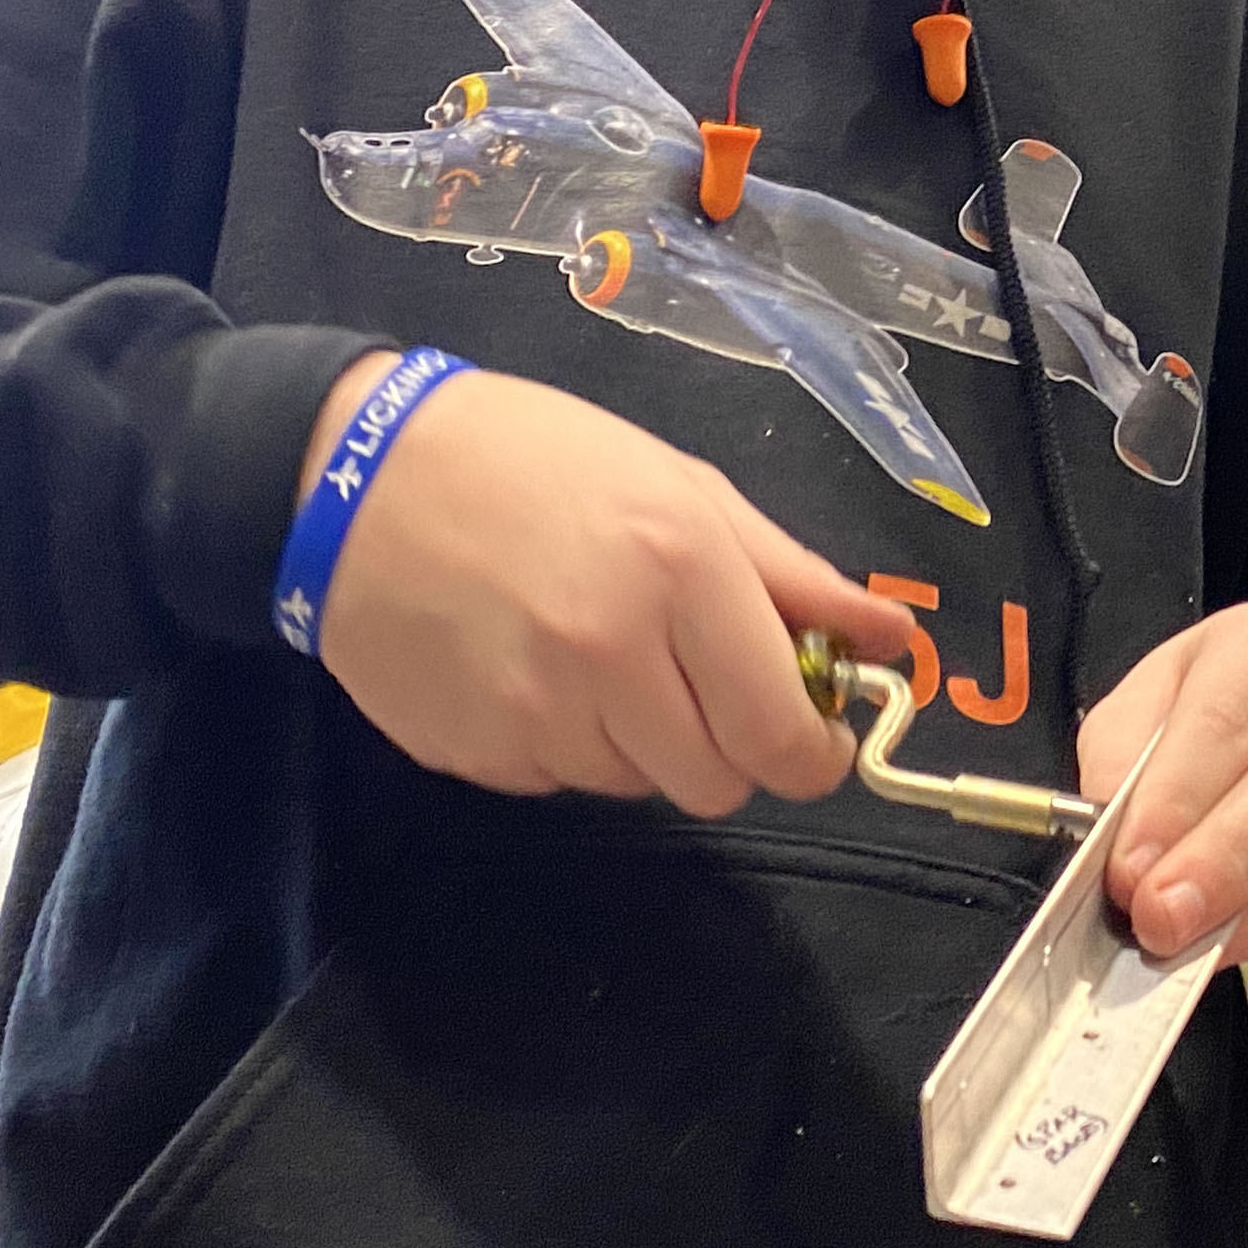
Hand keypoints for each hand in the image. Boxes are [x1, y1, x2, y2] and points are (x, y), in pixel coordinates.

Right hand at [300, 353, 914, 818]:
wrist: (354, 476)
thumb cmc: (532, 459)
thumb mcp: (678, 485)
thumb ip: (791, 575)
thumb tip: (894, 639)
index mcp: (679, 570)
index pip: (782, 736)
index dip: (813, 752)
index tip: (811, 732)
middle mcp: (611, 654)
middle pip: (716, 784)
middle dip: (724, 746)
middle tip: (692, 681)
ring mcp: (533, 714)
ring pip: (636, 787)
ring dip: (638, 742)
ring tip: (591, 653)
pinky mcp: (472, 755)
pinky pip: (556, 783)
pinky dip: (561, 744)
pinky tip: (526, 668)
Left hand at [1075, 603, 1247, 966]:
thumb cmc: (1212, 719)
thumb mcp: (1146, 708)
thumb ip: (1119, 761)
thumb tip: (1110, 838)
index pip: (1228, 721)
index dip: (1176, 800)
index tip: (1129, 865)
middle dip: (1219, 866)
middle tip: (1158, 916)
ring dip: (1244, 913)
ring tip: (1179, 941)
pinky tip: (1224, 940)